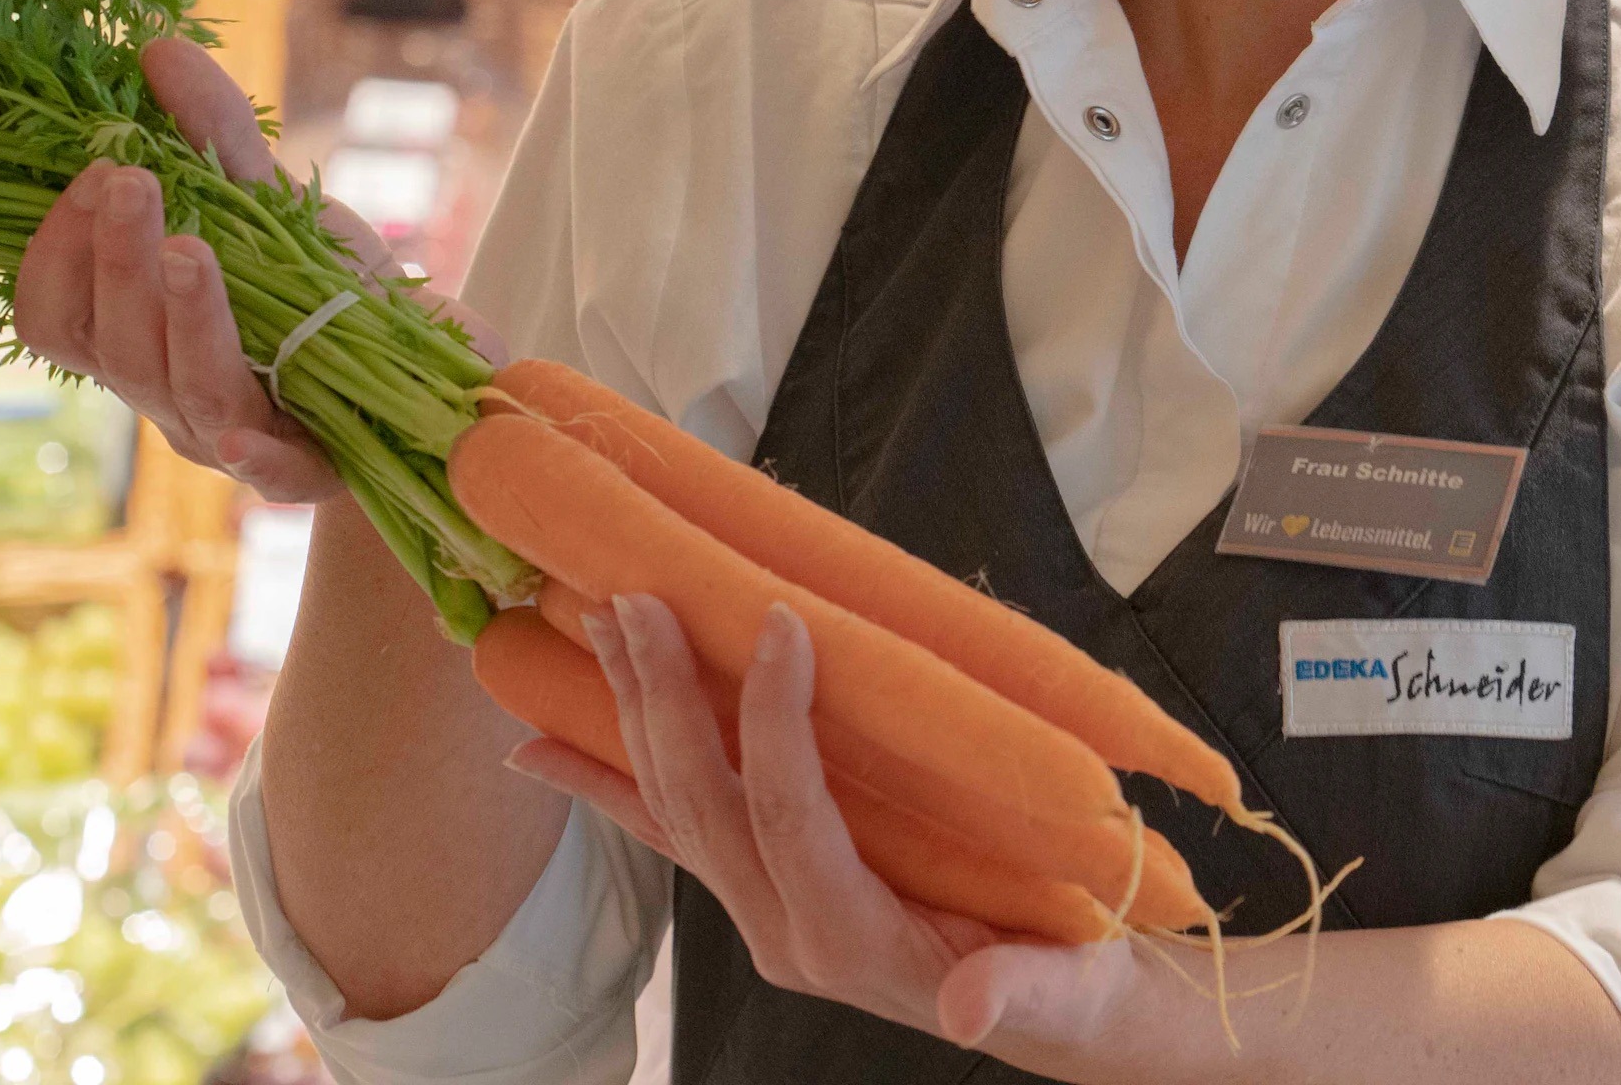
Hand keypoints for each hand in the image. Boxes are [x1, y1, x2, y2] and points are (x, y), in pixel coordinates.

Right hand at [10, 35, 390, 503]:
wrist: (428, 380)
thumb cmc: (324, 296)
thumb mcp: (273, 206)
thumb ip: (215, 135)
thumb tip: (155, 46)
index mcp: (141, 335)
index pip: (55, 313)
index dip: (55, 251)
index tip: (90, 170)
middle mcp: (168, 392)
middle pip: (111, 344)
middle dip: (113, 258)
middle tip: (125, 180)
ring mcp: (234, 438)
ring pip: (183, 392)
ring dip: (181, 319)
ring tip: (190, 249)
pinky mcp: (311, 469)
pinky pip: (270, 474)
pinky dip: (253, 452)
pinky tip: (242, 433)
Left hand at [518, 596, 1161, 1062]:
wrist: (1072, 1021)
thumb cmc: (1079, 983)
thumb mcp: (1069, 990)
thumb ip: (1016, 993)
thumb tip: (969, 1008)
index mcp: (852, 942)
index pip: (789, 815)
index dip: (776, 724)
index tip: (784, 623)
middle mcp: (787, 934)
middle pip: (703, 804)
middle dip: (664, 700)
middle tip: (635, 600)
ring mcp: (768, 915)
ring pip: (677, 807)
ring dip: (632, 714)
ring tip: (589, 623)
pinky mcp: (770, 895)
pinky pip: (674, 833)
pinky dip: (606, 784)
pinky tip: (541, 745)